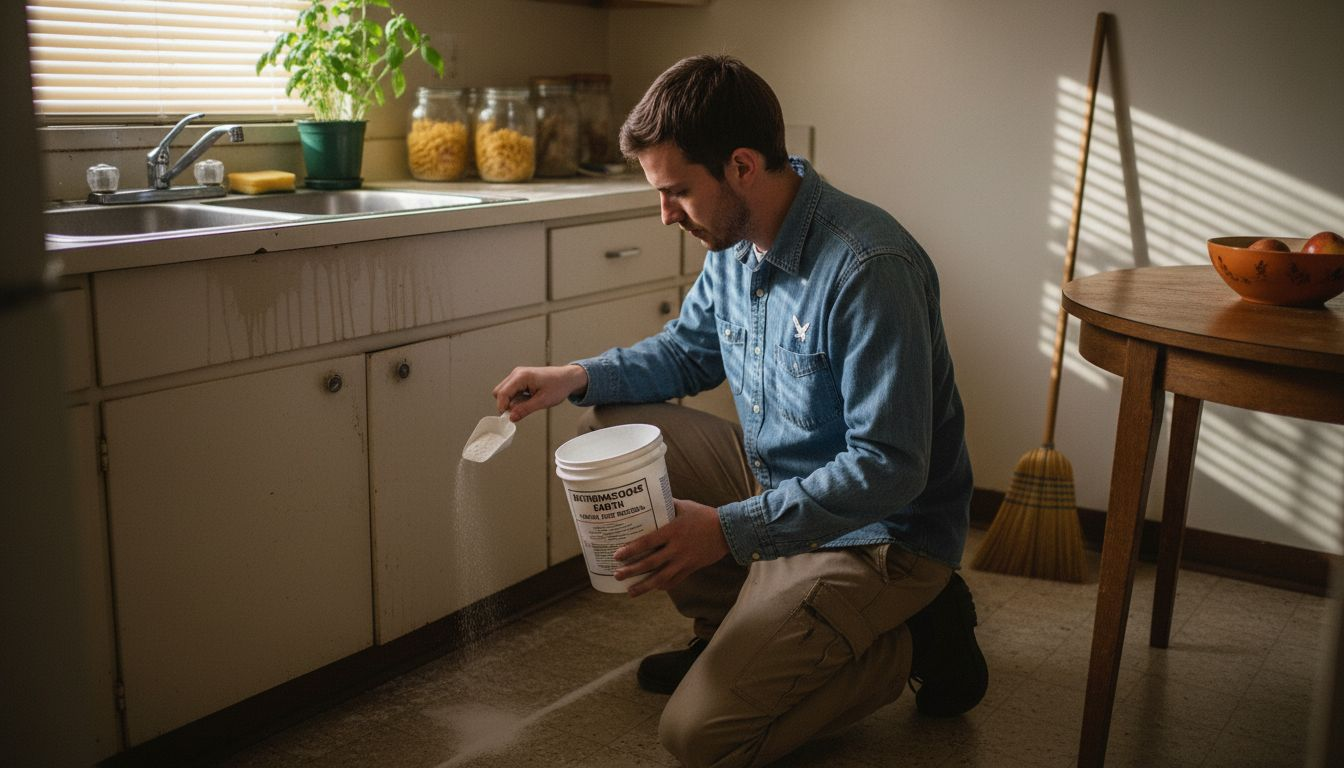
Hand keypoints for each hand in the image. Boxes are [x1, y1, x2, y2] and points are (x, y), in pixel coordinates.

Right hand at [492, 364, 587, 420]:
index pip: (502, 393)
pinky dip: (517, 399)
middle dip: (507, 404)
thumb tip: (511, 417)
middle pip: (499, 392)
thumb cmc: (558, 386)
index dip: (502, 407)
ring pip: (504, 393)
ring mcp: (517, 376)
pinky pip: (511, 392)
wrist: (567, 378)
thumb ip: (525, 409)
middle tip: (521, 411)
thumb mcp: (542, 401)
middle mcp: (517, 373)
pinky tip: (529, 399)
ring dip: (513, 402)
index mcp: (521, 376)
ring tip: (529, 403)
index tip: (508, 418)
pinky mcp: (520, 380)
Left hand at [613, 498, 729, 596]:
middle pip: (650, 563)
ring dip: (644, 586)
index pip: (647, 543)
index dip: (631, 550)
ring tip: (630, 592)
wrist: (728, 531)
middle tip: (617, 575)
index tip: (617, 556)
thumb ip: (668, 504)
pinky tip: (654, 588)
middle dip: (632, 571)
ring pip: (661, 578)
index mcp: (672, 531)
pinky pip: (675, 581)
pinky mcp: (691, 568)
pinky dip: (663, 586)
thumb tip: (652, 498)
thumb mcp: (685, 506)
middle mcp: (676, 548)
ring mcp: (684, 561)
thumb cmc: (705, 516)